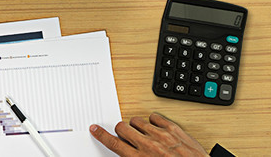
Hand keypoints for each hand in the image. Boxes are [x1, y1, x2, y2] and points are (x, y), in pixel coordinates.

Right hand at [90, 113, 207, 156]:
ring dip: (137, 127)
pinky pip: (156, 117)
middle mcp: (148, 145)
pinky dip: (153, 122)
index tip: (96, 130)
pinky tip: (156, 129)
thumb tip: (125, 155)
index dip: (102, 135)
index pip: (113, 143)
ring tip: (143, 134)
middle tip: (126, 136)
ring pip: (138, 121)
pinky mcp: (174, 129)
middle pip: (122, 128)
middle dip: (121, 131)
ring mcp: (161, 136)